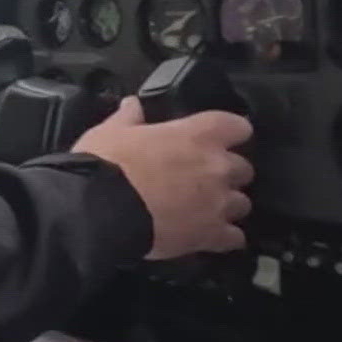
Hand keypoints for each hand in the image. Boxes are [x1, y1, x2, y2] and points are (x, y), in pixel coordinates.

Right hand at [73, 96, 253, 259]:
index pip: (237, 126)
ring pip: (241, 203)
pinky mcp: (211, 235)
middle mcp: (217, 167)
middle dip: (226, 173)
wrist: (98, 209)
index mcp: (198, 135)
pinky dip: (223, 237)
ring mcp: (218, 203)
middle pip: (243, 168)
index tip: (214, 138)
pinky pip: (233, 238)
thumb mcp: (110, 132)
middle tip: (200, 177)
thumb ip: (128, 118)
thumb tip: (133, 104)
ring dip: (225, 205)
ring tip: (203, 210)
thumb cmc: (106, 163)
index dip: (228, 132)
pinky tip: (208, 236)